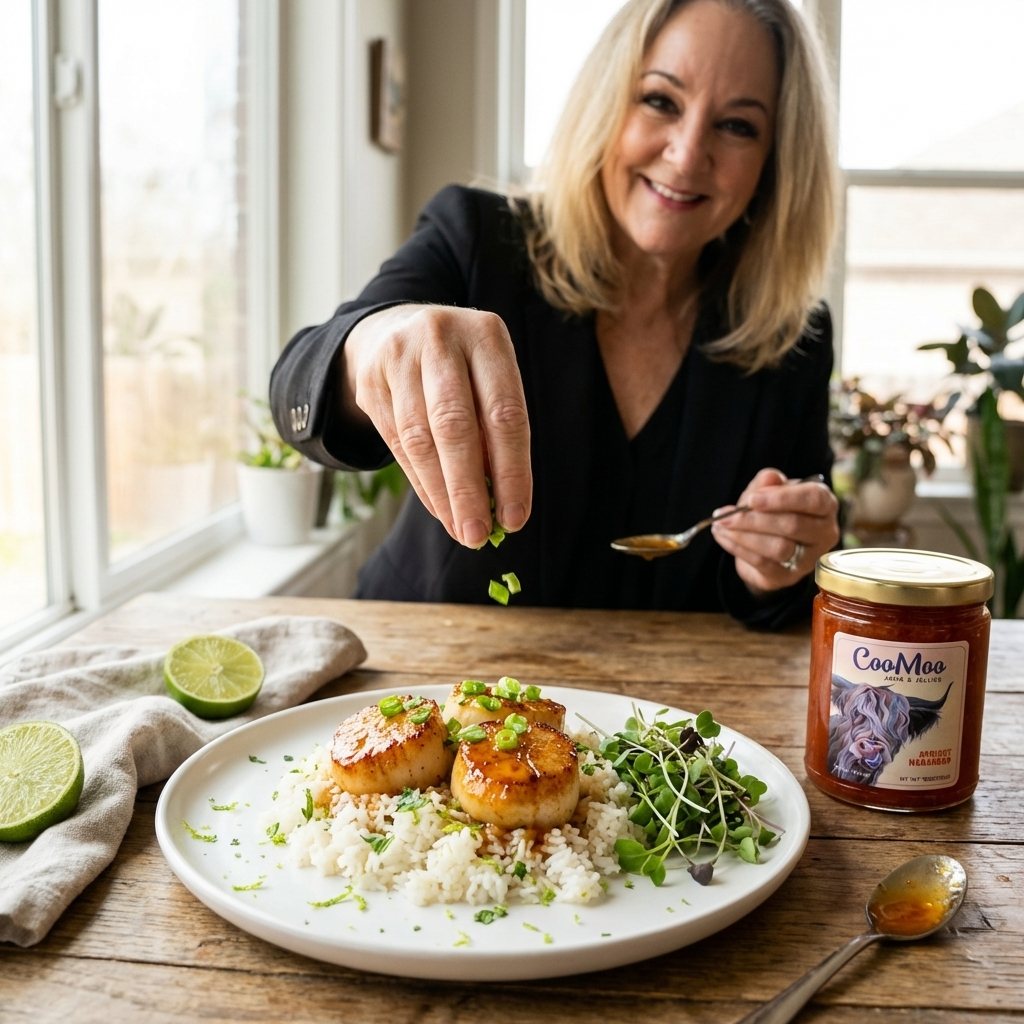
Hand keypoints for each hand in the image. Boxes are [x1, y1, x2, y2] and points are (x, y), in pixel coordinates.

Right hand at [341, 304, 531, 547]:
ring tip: (460, 529)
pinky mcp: (370, 382)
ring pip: (420, 440)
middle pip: (455, 426)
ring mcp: (399, 357)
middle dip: (468, 489)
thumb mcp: (489, 378)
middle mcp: (440, 339)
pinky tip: (440, 509)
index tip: (515, 517)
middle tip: (478, 534)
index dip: (511, 471)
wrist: (394, 328)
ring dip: (442, 494)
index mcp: (486, 335)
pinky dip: (422, 484)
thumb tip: (501, 503)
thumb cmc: (461, 366)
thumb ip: (497, 429)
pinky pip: (398, 444)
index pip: (504, 413)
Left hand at [710, 468, 838, 595]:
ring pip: (779, 547)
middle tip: (725, 515)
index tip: (751, 499)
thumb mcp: (767, 490)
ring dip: (743, 536)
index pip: (813, 499)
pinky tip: (723, 537)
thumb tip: (770, 477)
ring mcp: (809, 558)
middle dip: (754, 520)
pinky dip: (738, 549)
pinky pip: (763, 563)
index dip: (782, 498)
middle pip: (793, 525)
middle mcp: (824, 532)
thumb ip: (768, 482)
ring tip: (721, 525)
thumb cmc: (771, 510)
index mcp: (825, 504)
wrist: (763, 543)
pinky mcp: (789, 576)